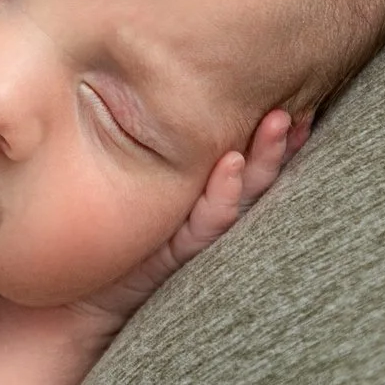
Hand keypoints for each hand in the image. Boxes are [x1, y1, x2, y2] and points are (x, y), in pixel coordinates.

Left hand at [66, 107, 312, 337]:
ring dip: (263, 158)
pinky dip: (221, 192)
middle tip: (304, 107)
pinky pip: (206, 220)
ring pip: (241, 194)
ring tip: (280, 122)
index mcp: (205, 199)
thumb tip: (147, 81)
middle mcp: (209, 216)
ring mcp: (197, 236)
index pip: (246, 160)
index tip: (299, 100)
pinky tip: (231, 162)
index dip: (272, 136)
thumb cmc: (110, 244)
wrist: (80, 302)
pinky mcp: (177, 253)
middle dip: (280, 143)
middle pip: (256, 174)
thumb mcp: (136, 191)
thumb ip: (152, 153)